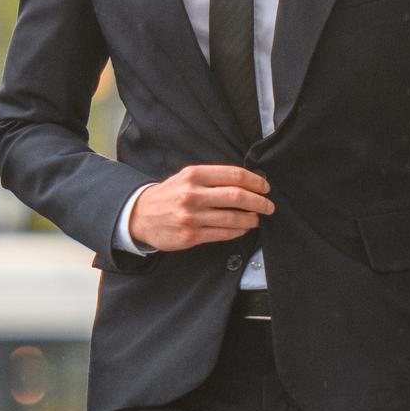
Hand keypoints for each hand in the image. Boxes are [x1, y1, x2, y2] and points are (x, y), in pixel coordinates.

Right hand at [127, 165, 273, 252]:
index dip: (255, 182)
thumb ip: (213, 178)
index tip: (265, 187)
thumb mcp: (187, 177)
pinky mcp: (191, 235)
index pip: (234, 175)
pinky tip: (243, 228)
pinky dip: (239, 231)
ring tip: (257, 218)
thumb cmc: (169, 195)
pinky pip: (223, 234)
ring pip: (233, 218)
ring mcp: (191, 216)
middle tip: (268, 205)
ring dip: (252, 219)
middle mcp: (193, 194)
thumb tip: (248, 182)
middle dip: (259, 202)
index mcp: (194, 175)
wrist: (141, 215)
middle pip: (237, 196)